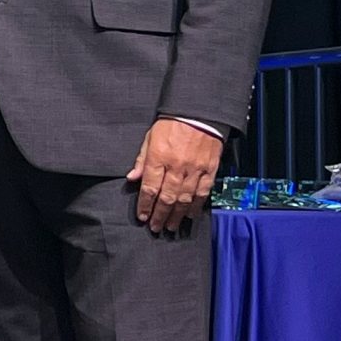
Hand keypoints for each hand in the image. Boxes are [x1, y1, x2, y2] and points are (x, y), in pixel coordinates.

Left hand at [126, 117, 222, 234]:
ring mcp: (195, 169)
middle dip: (160, 215)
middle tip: (156, 227)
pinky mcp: (209, 169)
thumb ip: (141, 160)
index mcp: (159, 157)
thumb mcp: (150, 137)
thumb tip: (132, 179)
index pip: (150, 188)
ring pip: (185, 199)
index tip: (142, 216)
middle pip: (167, 198)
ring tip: (171, 226)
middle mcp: (176, 166)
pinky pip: (203, 192)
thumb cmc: (172, 124)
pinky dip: (196, 206)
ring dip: (176, 215)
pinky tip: (189, 215)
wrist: (199, 113)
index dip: (145, 205)